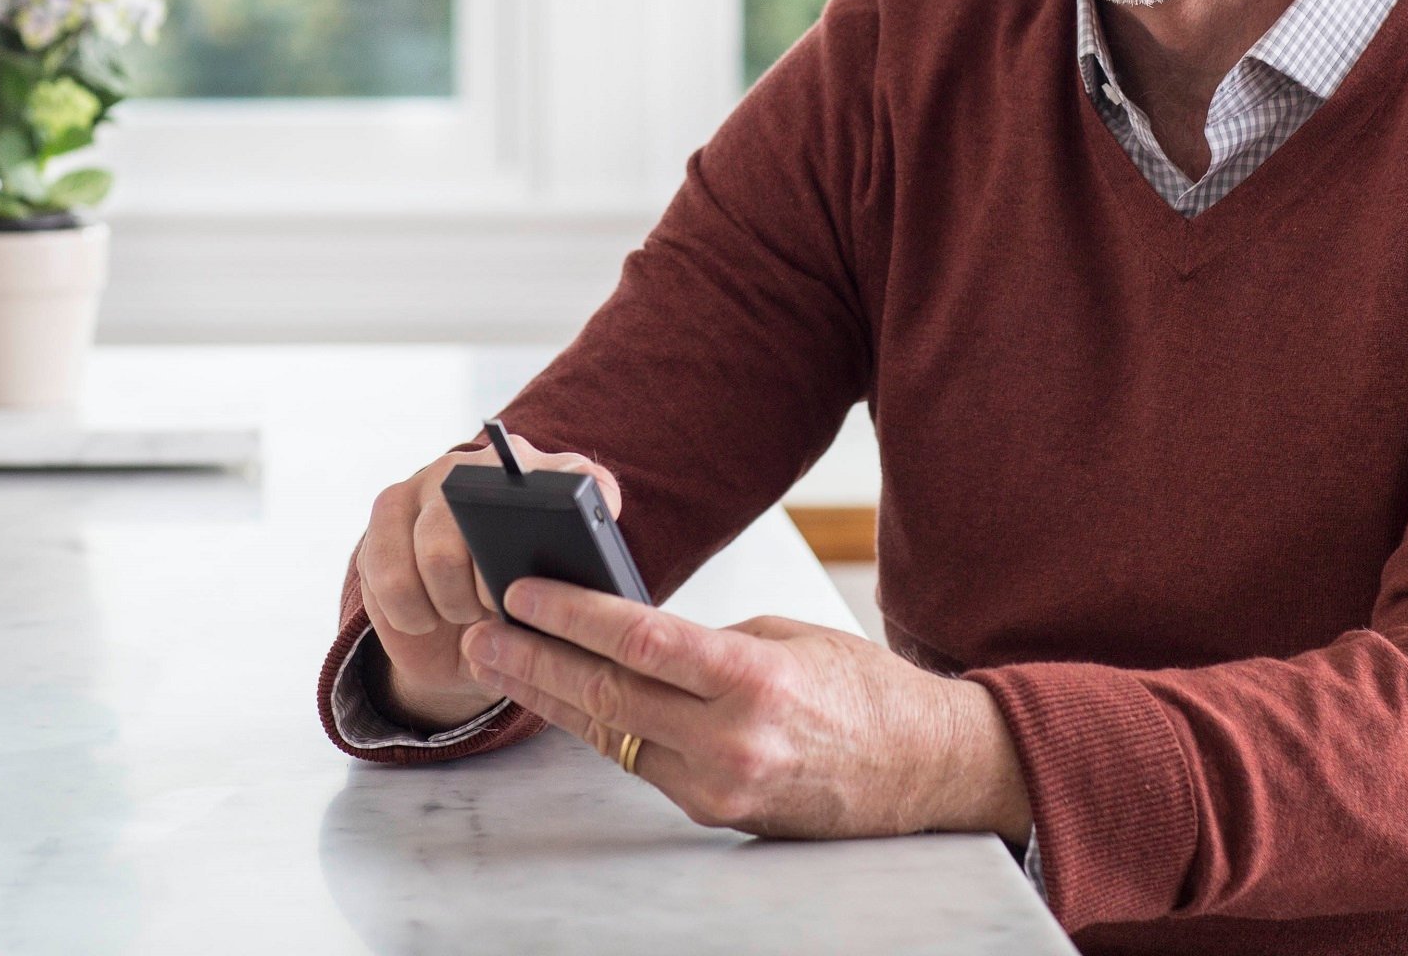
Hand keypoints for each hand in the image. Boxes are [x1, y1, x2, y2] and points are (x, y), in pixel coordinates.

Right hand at [353, 432, 625, 731]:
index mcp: (552, 481)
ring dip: (451, 605)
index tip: (579, 546)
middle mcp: (492, 465)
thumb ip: (570, 590)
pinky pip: (389, 573)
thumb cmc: (516, 612)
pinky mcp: (388, 506)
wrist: (454, 630)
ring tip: (461, 613)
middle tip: (494, 611)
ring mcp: (435, 479)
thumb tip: (574, 594)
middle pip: (492, 524)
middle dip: (493, 590)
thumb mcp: (554, 607)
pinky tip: (425, 616)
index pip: (579, 480)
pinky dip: (411, 613)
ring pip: (437, 554)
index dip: (581, 509)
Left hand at [460, 577, 1031, 843]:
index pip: (641, 640)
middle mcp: (732, 740)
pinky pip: (645, 762)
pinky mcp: (716, 813)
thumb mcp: (787, 639)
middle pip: (608, 695)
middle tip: (480, 636)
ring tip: (502, 665)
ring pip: (614, 735)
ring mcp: (721, 786)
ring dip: (552, 699)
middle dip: (535, 663)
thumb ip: (708, 642)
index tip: (522, 594)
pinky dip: (603, 729)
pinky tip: (566, 701)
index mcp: (754, 679)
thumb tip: (633, 633)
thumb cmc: (864, 690)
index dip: (571, 616)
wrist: (926, 769)